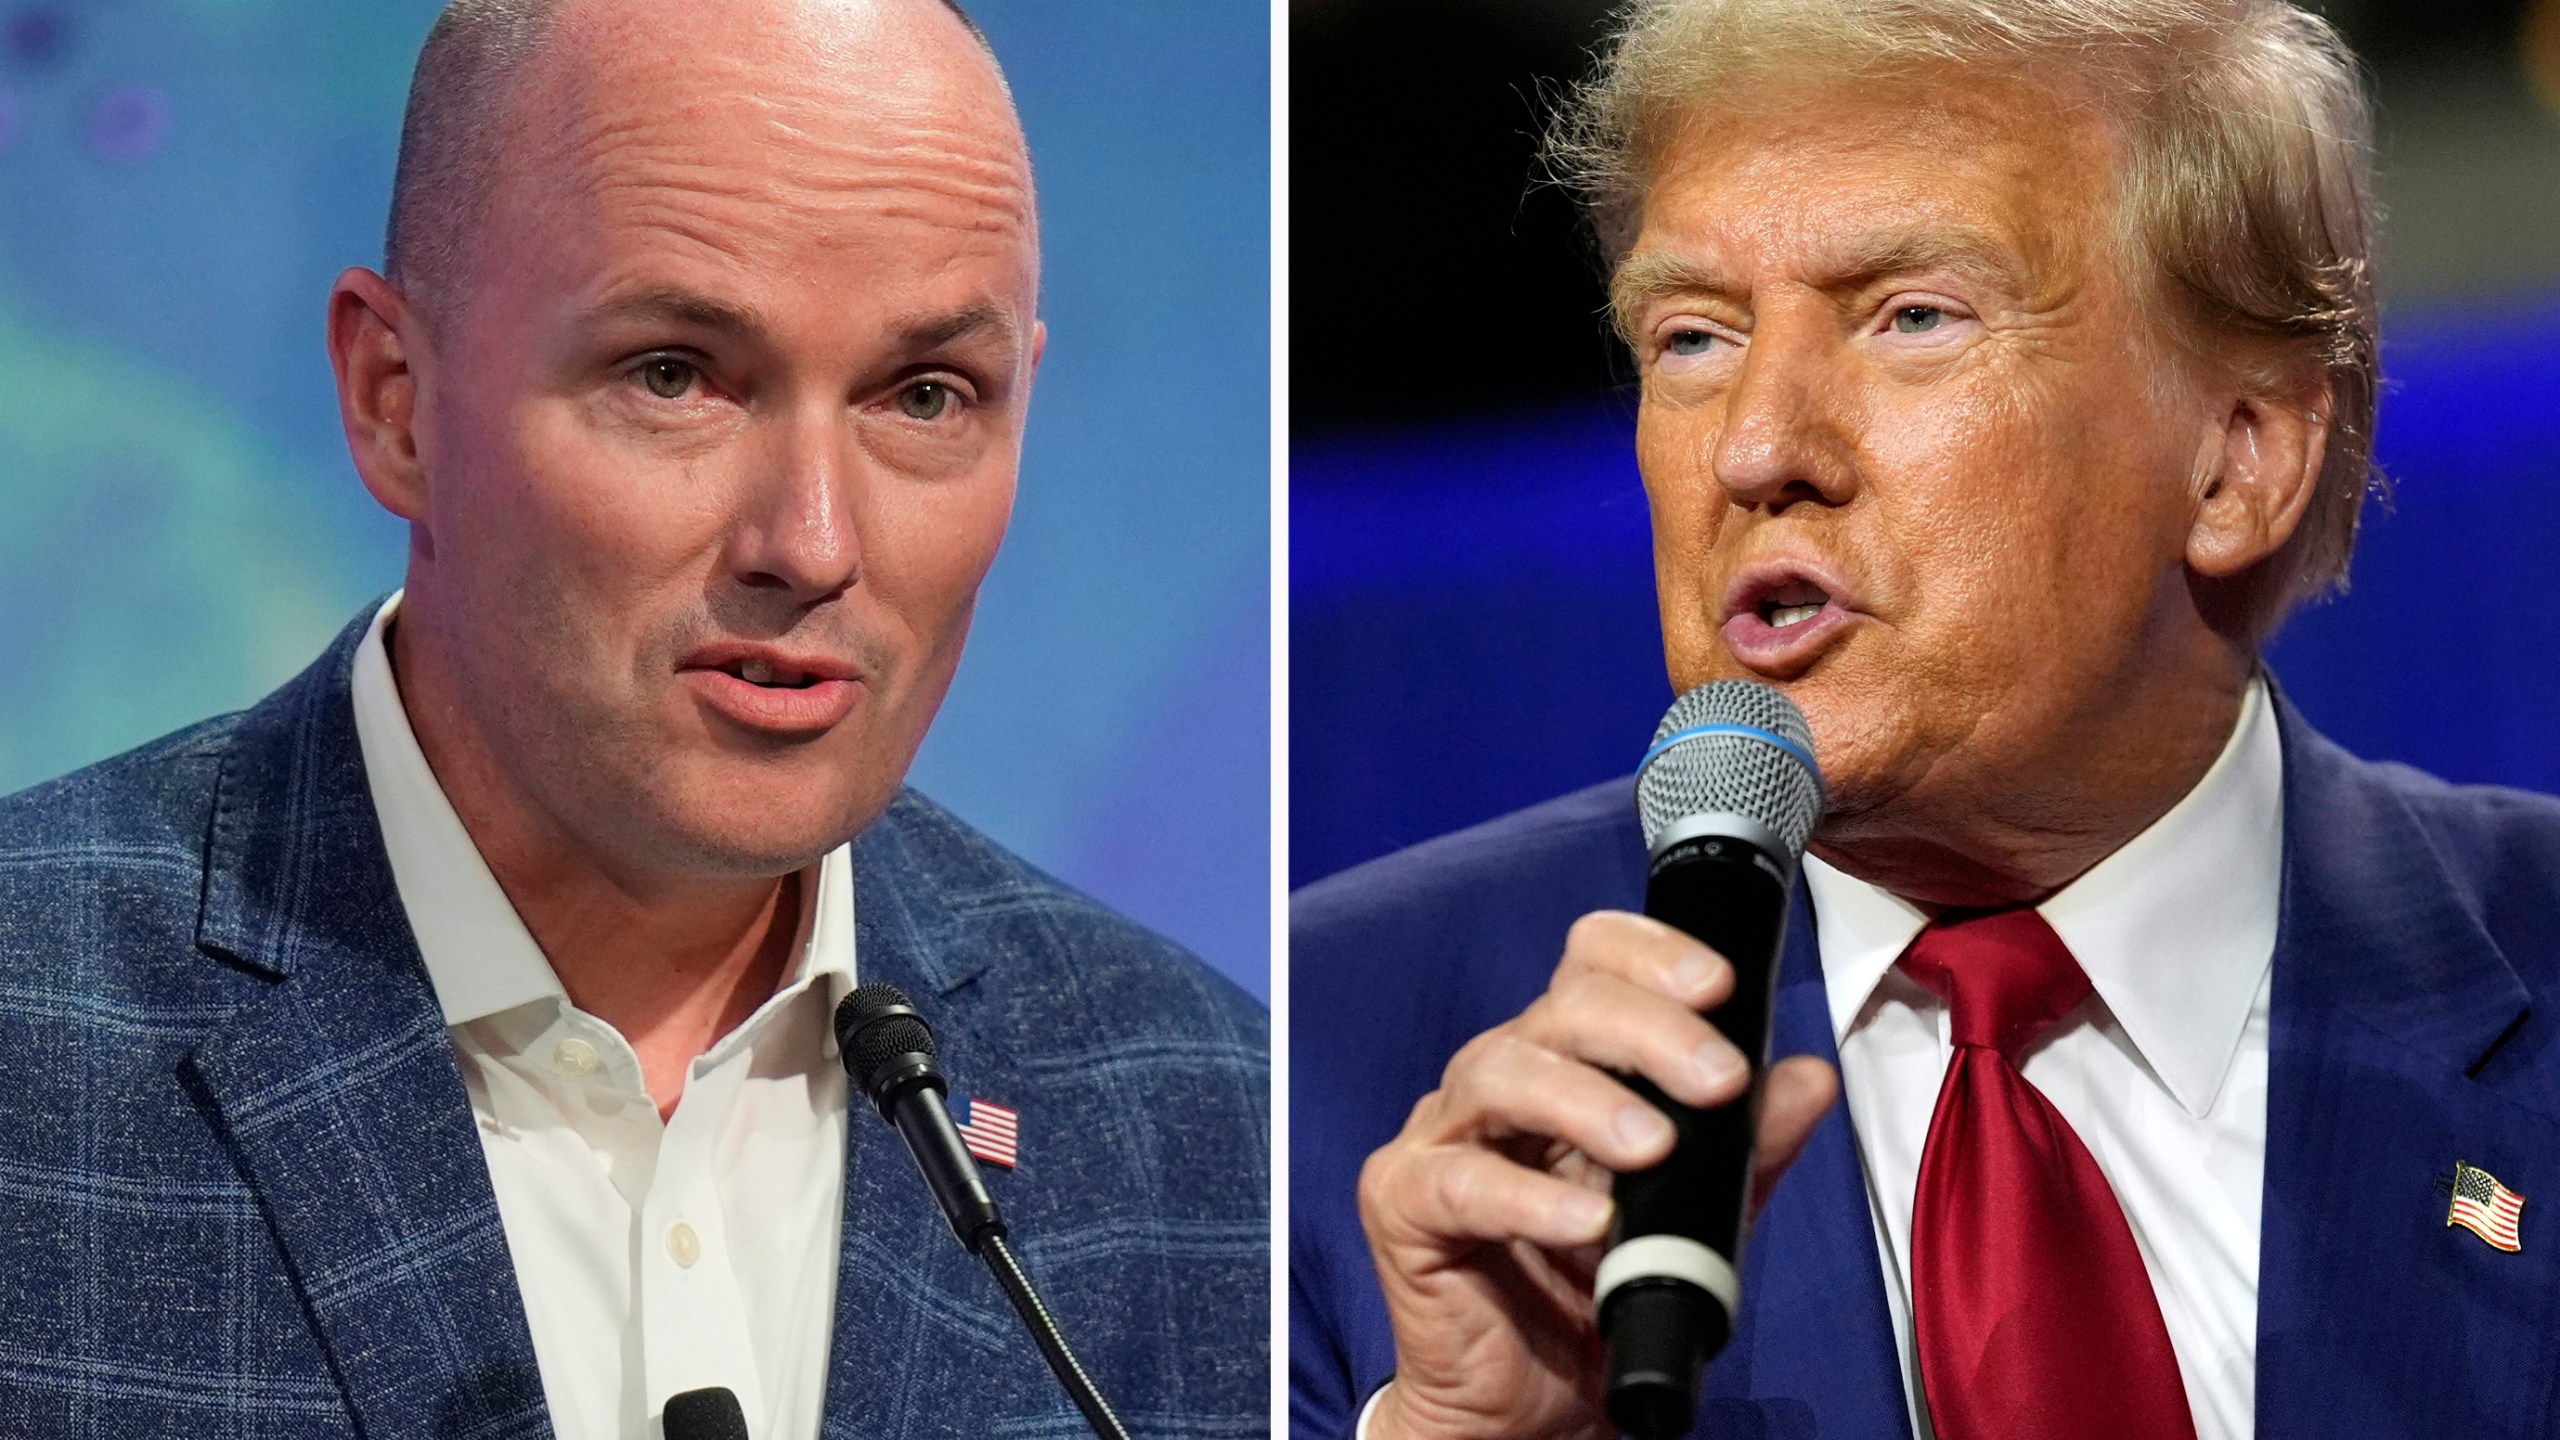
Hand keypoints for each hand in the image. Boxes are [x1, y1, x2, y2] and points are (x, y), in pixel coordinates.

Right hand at [1355, 910, 1838, 1439]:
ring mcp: (1443, 1134)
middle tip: (1718, 1079)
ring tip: (1653, 1147)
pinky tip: (1587, 1220)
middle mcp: (1498, 1078)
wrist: (1526, 1403)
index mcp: (1565, 1060)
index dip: (1649, 955)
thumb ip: (1747, 1149)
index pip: (1591, 964)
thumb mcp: (1695, 1215)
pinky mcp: (1405, 1202)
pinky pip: (1461, 1183)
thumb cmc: (1594, 1290)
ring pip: (1502, 1074)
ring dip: (1587, 1102)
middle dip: (1647, 1032)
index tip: (1719, 986)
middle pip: (1559, 1009)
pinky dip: (1527, 1197)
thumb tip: (1810, 1080)